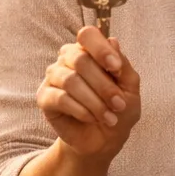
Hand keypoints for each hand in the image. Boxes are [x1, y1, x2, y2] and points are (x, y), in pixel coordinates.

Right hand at [38, 27, 141, 160]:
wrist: (104, 140)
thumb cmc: (118, 109)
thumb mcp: (130, 88)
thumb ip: (123, 65)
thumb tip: (113, 41)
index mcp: (89, 50)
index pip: (88, 35)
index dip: (102, 49)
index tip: (117, 69)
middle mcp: (68, 59)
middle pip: (81, 60)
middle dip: (104, 85)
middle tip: (119, 104)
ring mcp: (53, 76)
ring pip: (71, 80)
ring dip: (95, 101)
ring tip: (109, 117)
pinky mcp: (44, 97)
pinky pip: (61, 98)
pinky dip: (81, 110)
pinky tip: (92, 118)